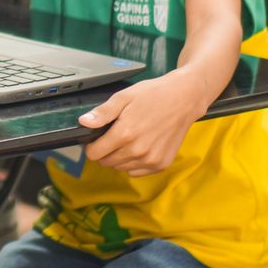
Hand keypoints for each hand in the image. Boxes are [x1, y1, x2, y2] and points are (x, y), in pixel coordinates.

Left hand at [78, 70, 209, 176]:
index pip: (94, 153)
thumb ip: (102, 113)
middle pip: (106, 162)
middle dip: (105, 151)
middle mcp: (137, 151)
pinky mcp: (161, 164)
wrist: (183, 99)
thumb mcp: (123, 97)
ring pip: (121, 168)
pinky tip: (140, 146)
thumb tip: (83, 122)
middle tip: (114, 135)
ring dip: (119, 157)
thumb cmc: (153, 95)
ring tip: (129, 138)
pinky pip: (137, 172)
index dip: (91, 146)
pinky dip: (134, 163)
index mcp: (124, 134)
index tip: (96, 138)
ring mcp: (150, 160)